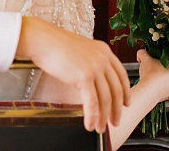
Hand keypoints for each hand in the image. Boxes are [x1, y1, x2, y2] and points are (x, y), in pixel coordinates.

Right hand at [17, 16, 130, 133]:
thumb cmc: (54, 43)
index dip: (125, 92)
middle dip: (117, 109)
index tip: (126, 103)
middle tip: (115, 121)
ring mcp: (95, 68)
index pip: (121, 75)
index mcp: (104, 51)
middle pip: (116, 90)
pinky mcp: (84, 77)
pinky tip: (89, 124)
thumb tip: (93, 78)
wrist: (42, 39)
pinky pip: (92, 102)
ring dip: (104, 117)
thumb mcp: (81, 49)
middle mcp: (103, 59)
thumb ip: (91, 60)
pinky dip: (92, 116)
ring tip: (101, 128)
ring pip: (105, 99)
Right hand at [136, 50, 168, 101]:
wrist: (148, 92)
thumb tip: (142, 53)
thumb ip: (144, 53)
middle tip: (160, 63)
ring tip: (157, 73)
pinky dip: (166, 84)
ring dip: (168, 75)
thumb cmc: (151, 76)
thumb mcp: (145, 59)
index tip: (167, 54)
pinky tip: (157, 82)